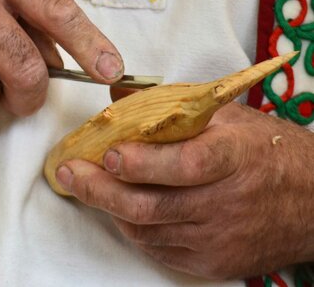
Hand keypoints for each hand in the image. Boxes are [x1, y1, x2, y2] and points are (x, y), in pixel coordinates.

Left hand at [56, 102, 313, 278]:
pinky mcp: (213, 263)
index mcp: (234, 157)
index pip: (185, 165)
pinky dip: (133, 227)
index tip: (109, 153)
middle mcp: (225, 202)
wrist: (312, 202)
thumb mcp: (227, 116)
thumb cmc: (265, 152)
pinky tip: (120, 207)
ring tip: (86, 185)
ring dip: (109, 207)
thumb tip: (118, 95)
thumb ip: (172, 106)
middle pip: (151, 205)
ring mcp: (218, 238)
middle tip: (69, 172)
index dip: (143, 162)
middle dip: (100, 190)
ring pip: (147, 229)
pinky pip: (158, 249)